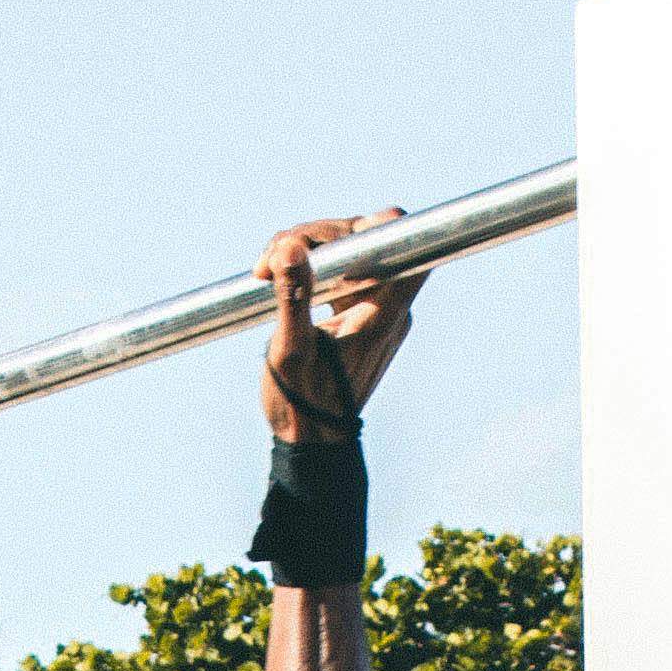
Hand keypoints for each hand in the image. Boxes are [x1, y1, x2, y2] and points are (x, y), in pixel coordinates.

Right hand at [259, 215, 420, 441]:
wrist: (312, 445)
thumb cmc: (302, 406)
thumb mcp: (290, 351)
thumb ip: (294, 296)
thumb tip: (289, 247)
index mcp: (384, 312)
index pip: (402, 243)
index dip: (368, 225)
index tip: (319, 239)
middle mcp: (391, 307)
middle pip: (370, 239)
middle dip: (319, 236)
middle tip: (270, 261)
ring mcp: (380, 311)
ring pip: (356, 252)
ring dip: (312, 251)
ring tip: (269, 272)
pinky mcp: (364, 316)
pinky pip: (348, 272)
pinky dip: (318, 269)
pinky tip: (287, 283)